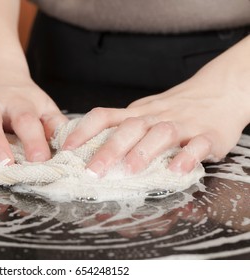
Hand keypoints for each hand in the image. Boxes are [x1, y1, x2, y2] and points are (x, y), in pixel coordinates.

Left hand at [62, 38, 249, 175]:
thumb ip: (123, 128)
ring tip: (128, 170)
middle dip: (109, 150)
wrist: (220, 91)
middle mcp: (156, 117)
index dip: (84, 131)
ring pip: (161, 134)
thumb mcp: (145, 113)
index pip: (105, 116)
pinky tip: (176, 171)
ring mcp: (183, 125)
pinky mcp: (208, 135)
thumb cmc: (175, 108)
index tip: (66, 148)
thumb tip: (88, 148)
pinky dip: (187, 157)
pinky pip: (198, 146)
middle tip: (92, 171)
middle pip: (130, 128)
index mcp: (137, 113)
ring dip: (143, 152)